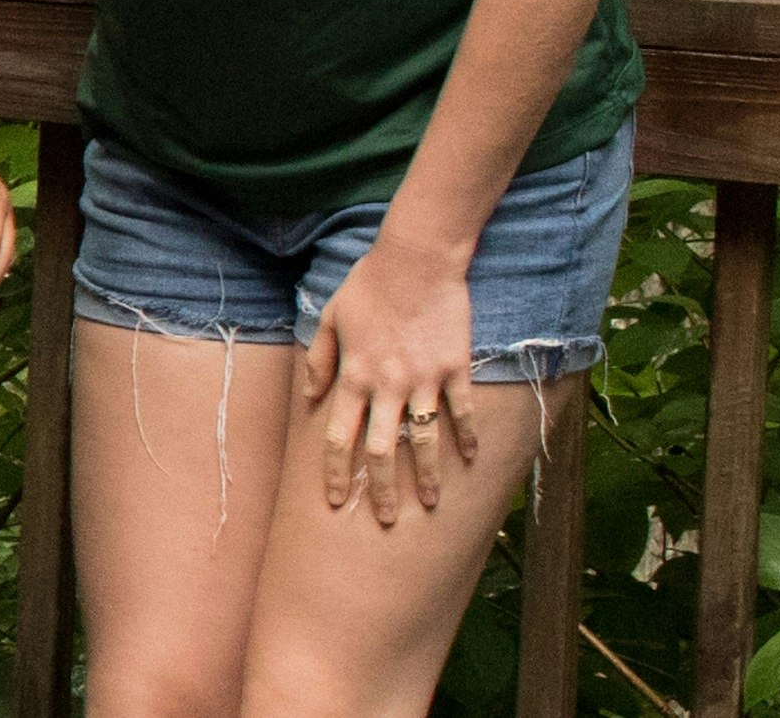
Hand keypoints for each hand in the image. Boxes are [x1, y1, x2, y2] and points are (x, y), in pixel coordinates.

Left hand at [303, 247, 484, 524]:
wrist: (417, 259)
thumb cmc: (369, 285)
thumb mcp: (331, 318)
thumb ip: (319, 360)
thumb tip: (309, 398)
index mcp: (354, 376)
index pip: (338, 437)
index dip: (335, 472)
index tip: (335, 500)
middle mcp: (387, 385)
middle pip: (380, 451)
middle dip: (381, 491)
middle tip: (386, 520)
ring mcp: (425, 380)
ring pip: (423, 441)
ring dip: (427, 477)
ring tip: (430, 504)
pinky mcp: (455, 369)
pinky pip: (462, 412)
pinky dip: (468, 438)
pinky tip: (471, 460)